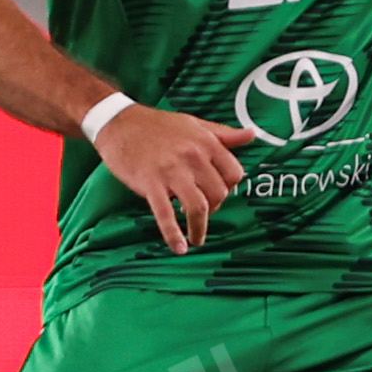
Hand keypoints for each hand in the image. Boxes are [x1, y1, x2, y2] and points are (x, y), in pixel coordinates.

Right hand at [95, 104, 257, 253]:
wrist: (119, 123)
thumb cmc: (158, 125)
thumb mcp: (195, 124)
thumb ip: (224, 134)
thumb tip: (252, 135)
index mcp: (206, 142)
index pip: (234, 173)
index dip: (230, 187)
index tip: (218, 192)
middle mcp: (193, 157)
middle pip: (219, 193)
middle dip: (215, 207)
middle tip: (204, 211)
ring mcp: (171, 171)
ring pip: (198, 207)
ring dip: (200, 228)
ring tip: (196, 239)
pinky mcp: (150, 183)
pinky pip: (166, 215)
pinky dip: (174, 234)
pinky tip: (179, 248)